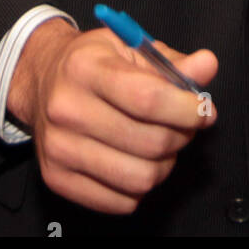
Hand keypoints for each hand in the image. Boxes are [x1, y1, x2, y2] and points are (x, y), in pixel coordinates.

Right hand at [7, 18, 217, 213]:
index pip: (147, 98)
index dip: (186, 109)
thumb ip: (172, 61)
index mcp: (85, 68)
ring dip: (164, 165)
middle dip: (181, 136)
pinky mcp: (57, 178)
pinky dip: (140, 187)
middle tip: (184, 124)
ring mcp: (59, 147)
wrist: (42, 79)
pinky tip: (136, 161)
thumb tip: (206, 66)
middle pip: (149, 142)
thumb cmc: (91, 63)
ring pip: (139, 178)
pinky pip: (120, 202)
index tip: (203, 110)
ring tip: (161, 144)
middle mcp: (67, 108)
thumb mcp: (130, 47)